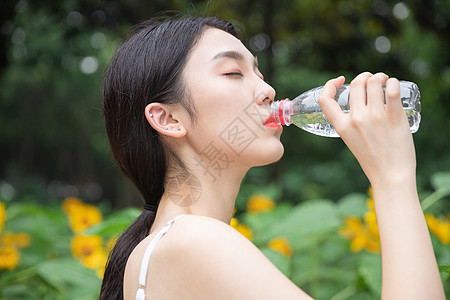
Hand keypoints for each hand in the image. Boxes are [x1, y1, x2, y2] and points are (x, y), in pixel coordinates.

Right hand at [318, 72, 415, 187]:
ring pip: (374, 82)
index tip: (339, 80)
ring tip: (386, 81)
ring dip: (380, 76)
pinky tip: (394, 85)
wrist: (390, 176)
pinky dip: (393, 82)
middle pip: (356, 84)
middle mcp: (356, 119)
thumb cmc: (374, 160)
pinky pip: (392, 89)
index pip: (325, 100)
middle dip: (365, 76)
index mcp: (342, 126)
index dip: (329, 85)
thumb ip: (352, 123)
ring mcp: (375, 117)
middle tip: (373, 80)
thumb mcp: (352, 140)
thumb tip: (362, 103)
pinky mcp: (394, 116)